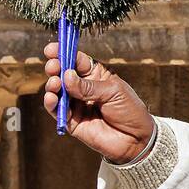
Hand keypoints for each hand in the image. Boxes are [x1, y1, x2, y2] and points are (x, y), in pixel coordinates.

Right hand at [42, 41, 155, 163]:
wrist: (136, 139)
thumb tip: (66, 76)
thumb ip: (89, 86)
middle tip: (53, 66)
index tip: (52, 49)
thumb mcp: (113, 92)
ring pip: (58, 91)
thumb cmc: (129, 110)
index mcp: (96, 76)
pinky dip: (52, 103)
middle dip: (56, 68)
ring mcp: (76, 104)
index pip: (77, 61)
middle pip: (64, 74)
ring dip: (52, 85)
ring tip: (54, 83)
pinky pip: (57, 110)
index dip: (64, 53)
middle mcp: (84, 88)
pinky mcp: (72, 121)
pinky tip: (52, 97)